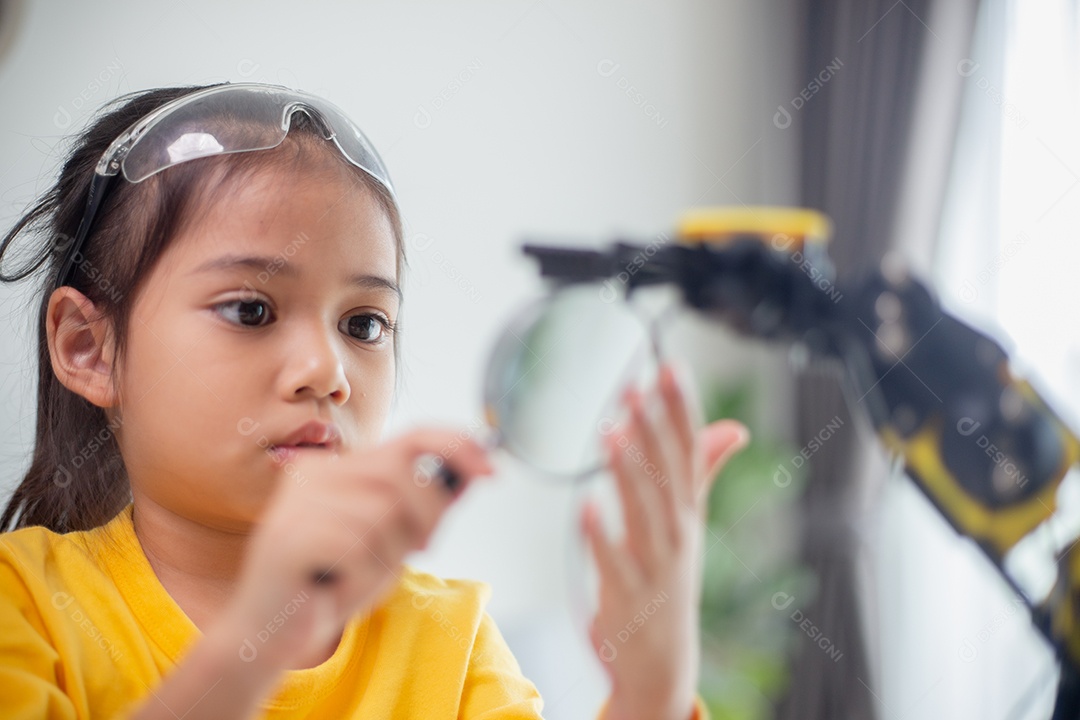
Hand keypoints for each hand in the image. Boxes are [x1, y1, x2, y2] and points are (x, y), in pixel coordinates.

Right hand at [220, 429, 492, 671]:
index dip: (457, 446)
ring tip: (358, 575)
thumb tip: (474, 471)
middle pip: (403, 474)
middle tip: (422, 549)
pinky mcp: (289, 536)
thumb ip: (424, 507)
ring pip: (384, 513)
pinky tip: (336, 588)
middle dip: (428, 515)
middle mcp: (315, 473)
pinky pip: (358, 548)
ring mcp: (298, 502)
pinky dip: (362, 577)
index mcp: (337, 467)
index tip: (491, 469)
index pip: (411, 435)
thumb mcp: (388, 542)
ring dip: (387, 556)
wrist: (268, 634)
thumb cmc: (332, 584)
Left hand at [584, 364, 748, 719]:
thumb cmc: (669, 578)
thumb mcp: (690, 522)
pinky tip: (585, 507)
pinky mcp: (627, 595)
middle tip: (636, 385)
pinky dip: (602, 536)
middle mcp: (677, 533)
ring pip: (643, 512)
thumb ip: (703, 470)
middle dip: (652, 429)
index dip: (679, 409)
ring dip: (628, 472)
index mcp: (689, 510)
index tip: (669, 367)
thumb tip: (734, 427)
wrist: (662, 659)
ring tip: (612, 430)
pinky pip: (613, 563)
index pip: (688, 450)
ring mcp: (655, 565)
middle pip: (665, 474)